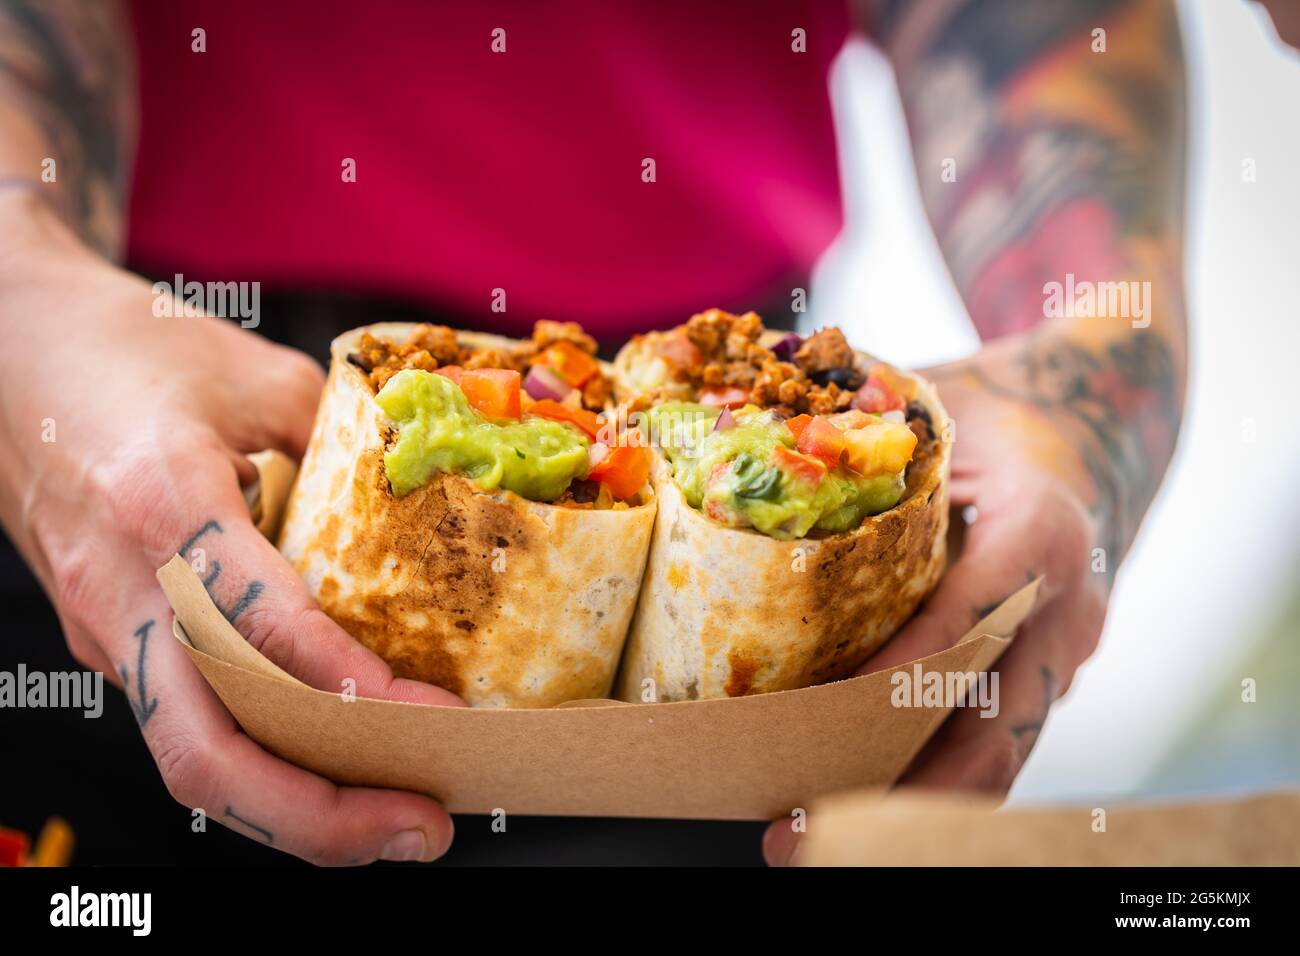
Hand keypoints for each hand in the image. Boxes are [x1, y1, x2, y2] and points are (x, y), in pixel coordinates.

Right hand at [0, 194, 464, 864]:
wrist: (13, 357)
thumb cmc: (133, 352)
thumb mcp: (258, 376)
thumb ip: (347, 445)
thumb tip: (436, 506)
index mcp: (163, 502)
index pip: (255, 623)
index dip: (341, 684)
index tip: (426, 718)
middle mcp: (124, 589)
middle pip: (204, 751)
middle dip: (320, 814)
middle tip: (424, 828)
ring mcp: (108, 628)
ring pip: (192, 760)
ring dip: (297, 811)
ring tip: (397, 822)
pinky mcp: (112, 642)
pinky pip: (189, 725)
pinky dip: (268, 765)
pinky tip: (338, 768)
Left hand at [764, 332, 1120, 865]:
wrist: (1102, 437)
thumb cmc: (1006, 414)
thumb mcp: (946, 402)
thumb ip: (865, 423)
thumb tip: (750, 430)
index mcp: (1040, 535)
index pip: (967, 620)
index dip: (899, 674)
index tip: (824, 715)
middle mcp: (1063, 615)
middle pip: (988, 729)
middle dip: (894, 787)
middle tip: (796, 824)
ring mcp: (1063, 659)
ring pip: (995, 758)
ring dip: (905, 805)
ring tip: (805, 835)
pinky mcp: (1046, 682)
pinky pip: (992, 745)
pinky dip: (926, 782)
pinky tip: (851, 805)